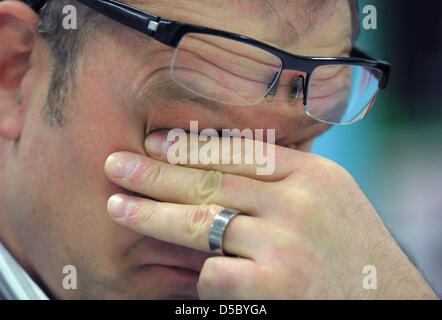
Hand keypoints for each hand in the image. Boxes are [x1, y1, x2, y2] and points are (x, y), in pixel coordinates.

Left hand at [104, 131, 435, 298]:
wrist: (387, 304)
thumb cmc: (352, 253)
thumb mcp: (327, 200)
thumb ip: (282, 178)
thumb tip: (219, 160)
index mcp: (313, 174)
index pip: (238, 152)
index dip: (189, 147)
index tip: (154, 142)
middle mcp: (298, 202)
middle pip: (209, 181)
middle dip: (155, 173)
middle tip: (116, 164)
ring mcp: (284, 244)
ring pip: (200, 222)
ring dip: (152, 215)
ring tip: (117, 207)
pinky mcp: (271, 288)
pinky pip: (212, 273)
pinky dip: (201, 274)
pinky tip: (199, 275)